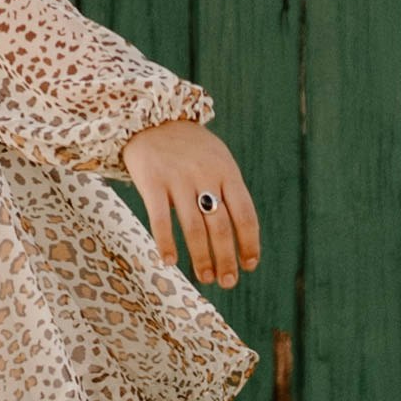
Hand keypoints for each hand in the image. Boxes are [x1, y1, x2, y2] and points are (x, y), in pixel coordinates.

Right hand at [120, 123, 259, 290]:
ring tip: (205, 278)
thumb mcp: (218, 159)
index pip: (245, 214)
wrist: (150, 118)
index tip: (249, 265)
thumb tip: (241, 235)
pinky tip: (170, 261)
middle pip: (221, 226)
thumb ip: (229, 190)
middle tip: (227, 282)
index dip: (249, 243)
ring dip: (201, 257)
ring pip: (194, 227)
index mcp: (227, 171)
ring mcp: (178, 178)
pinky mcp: (152, 181)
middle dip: (226, 258)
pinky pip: (161, 219)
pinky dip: (166, 242)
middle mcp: (205, 175)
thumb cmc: (189, 147)